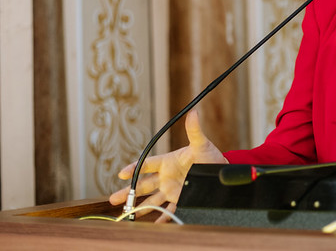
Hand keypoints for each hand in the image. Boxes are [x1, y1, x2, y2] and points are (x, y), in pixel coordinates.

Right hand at [109, 109, 227, 221]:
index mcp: (167, 161)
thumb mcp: (201, 144)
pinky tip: (152, 224)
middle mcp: (166, 176)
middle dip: (127, 192)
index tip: (122, 173)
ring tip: (125, 214)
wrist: (222, 171)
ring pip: (151, 199)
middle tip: (113, 199)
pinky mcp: (180, 200)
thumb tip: (193, 112)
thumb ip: (194, 131)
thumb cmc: (210, 156)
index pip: (147, 164)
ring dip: (139, 206)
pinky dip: (161, 218)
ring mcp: (171, 189)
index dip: (134, 168)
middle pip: (143, 184)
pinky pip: (168, 210)